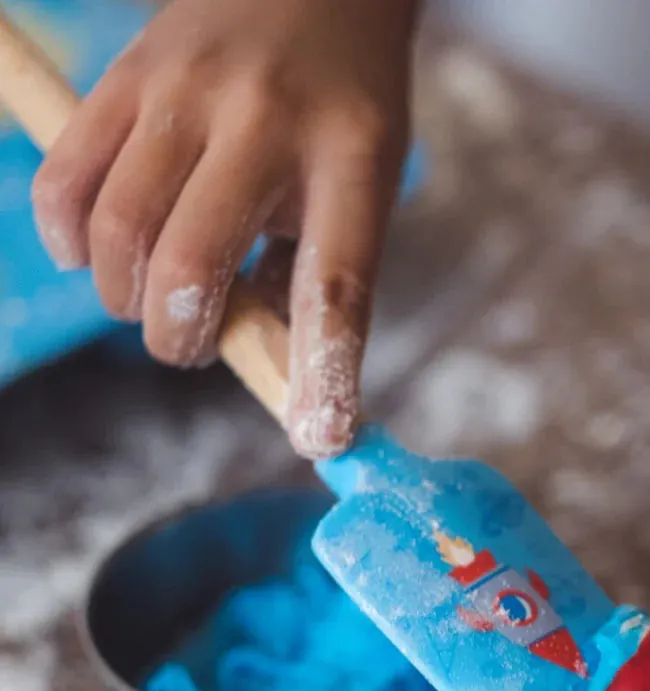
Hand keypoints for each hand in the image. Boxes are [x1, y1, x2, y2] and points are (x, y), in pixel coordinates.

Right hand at [31, 0, 416, 457]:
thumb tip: (274, 370)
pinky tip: (93, 256)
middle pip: (192, 268)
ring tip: (152, 300)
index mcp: (352, 158)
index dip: (322, 373)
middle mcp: (265, 122)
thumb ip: (316, 267)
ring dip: (126, 299)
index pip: (335, 287)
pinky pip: (67, 178)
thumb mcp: (365, 180)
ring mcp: (184, 92)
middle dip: (181, 340)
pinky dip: (69, 241)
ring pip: (119, 233)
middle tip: (191, 344)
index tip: (319, 439)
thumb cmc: (345, 102)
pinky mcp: (126, 74)